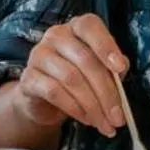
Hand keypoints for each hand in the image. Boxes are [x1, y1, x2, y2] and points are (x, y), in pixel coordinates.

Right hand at [11, 15, 129, 136]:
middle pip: (84, 59)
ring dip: (92, 105)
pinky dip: (74, 108)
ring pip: (71, 78)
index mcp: (77, 28)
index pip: (89, 26)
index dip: (106, 46)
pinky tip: (86, 119)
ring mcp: (39, 55)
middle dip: (106, 92)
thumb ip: (113, 68)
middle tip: (118, 117)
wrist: (46, 100)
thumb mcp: (101, 71)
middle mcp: (56, 35)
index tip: (120, 68)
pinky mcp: (28, 78)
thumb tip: (121, 70)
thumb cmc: (80, 79)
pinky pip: (54, 92)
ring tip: (104, 123)